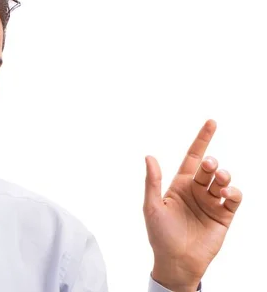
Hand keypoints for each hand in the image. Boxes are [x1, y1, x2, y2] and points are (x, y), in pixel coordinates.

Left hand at [143, 120, 242, 290]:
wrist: (176, 261)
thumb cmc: (160, 234)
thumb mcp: (152, 206)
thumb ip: (152, 181)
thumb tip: (149, 156)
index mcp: (179, 185)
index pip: (193, 157)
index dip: (202, 139)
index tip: (211, 122)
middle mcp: (196, 191)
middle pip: (209, 168)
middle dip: (212, 163)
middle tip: (211, 165)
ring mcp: (211, 202)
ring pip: (223, 180)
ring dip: (224, 176)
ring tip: (220, 181)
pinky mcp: (224, 216)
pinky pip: (234, 198)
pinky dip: (234, 192)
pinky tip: (228, 193)